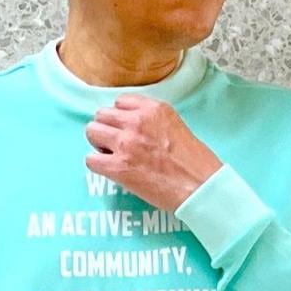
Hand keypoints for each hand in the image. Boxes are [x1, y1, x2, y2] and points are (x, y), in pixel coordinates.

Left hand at [84, 96, 223, 213]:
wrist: (201, 188)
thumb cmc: (194, 163)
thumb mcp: (176, 126)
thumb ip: (152, 121)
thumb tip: (131, 127)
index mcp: (153, 109)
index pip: (120, 102)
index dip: (121, 118)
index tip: (127, 130)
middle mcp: (137, 121)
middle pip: (101, 115)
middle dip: (107, 129)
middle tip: (117, 145)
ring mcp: (126, 143)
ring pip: (92, 132)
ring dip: (99, 145)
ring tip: (112, 156)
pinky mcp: (119, 167)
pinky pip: (90, 160)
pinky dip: (98, 166)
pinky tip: (111, 171)